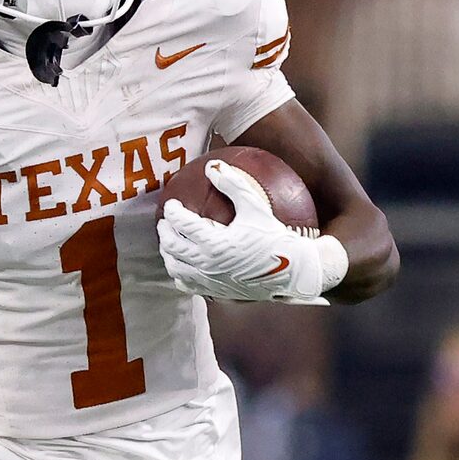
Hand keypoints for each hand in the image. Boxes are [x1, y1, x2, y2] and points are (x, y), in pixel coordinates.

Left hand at [158, 163, 348, 302]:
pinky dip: (180, 274)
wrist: (293, 272)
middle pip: (173, 247)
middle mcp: (208, 265)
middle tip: (165, 222)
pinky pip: (188, 285)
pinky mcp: (215, 293)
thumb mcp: (256, 206)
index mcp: (215, 243)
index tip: (172, 204)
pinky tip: (183, 266)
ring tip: (169, 243)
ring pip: (176, 268)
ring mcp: (210, 282)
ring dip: (168, 254)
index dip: (173, 212)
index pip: (182, 225)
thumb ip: (233, 185)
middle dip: (165, 233)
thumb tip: (212, 166)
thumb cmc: (276, 237)